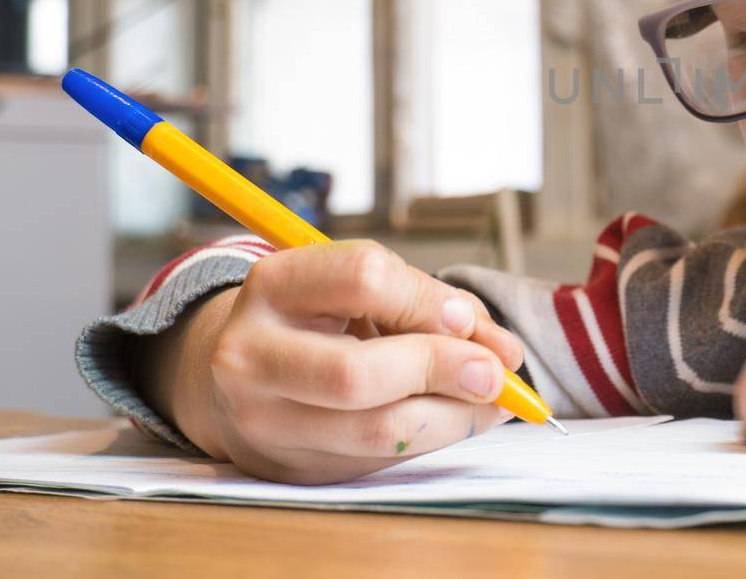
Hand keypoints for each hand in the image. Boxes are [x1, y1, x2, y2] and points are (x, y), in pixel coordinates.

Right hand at [138, 241, 525, 483]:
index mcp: (274, 285)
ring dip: (453, 418)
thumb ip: (432, 306)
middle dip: (443, 371)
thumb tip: (503, 353)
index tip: (466, 320)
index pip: (365, 278)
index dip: (429, 300)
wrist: (242, 376)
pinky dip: (433, 440)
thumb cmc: (323, 320)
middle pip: (359, 373)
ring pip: (374, 431)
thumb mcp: (364, 291)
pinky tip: (457, 420)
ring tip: (490, 403)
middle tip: (496, 376)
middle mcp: (252, 355)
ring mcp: (262, 420)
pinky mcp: (288, 467)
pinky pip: (378, 462)